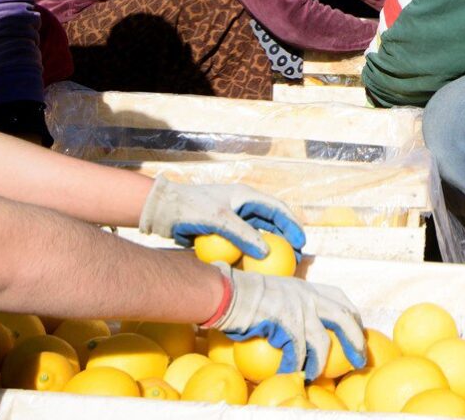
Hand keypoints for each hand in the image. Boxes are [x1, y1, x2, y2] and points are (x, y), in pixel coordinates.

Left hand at [139, 176, 305, 257]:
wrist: (163, 211)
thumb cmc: (190, 209)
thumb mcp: (219, 220)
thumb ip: (243, 234)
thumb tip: (266, 252)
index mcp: (245, 196)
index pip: (277, 209)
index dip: (292, 225)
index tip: (301, 243)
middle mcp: (242, 205)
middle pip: (271, 222)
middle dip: (285, 239)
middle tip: (295, 258)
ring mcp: (233, 218)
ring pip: (258, 234)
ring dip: (270, 249)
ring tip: (281, 266)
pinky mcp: (223, 231)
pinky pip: (243, 243)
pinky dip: (252, 254)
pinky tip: (256, 269)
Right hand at [210, 263, 366, 380]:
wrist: (226, 292)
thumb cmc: (243, 294)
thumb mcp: (274, 292)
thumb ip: (291, 303)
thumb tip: (299, 325)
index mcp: (306, 287)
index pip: (340, 298)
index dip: (353, 316)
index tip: (358, 331)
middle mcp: (306, 295)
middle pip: (343, 318)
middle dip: (356, 341)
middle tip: (359, 360)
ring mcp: (297, 308)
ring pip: (322, 342)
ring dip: (321, 363)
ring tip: (315, 375)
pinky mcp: (286, 323)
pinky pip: (297, 352)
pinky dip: (295, 366)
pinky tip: (291, 373)